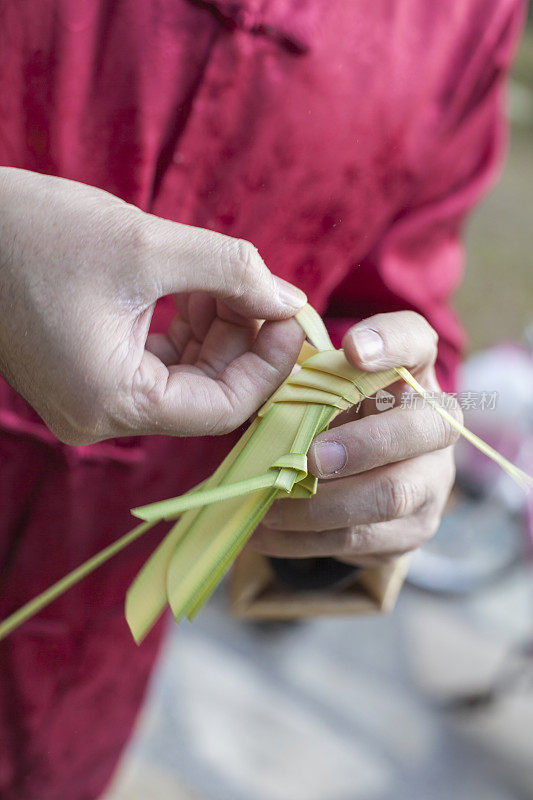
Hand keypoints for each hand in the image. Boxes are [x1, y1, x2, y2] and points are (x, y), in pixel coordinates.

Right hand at [0, 168, 304, 443]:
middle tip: (268, 289)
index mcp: (112, 403)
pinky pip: (157, 363)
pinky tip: (202, 288)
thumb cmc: (35, 232)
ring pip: (185, 376)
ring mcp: (92, 397)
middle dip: (244, 340)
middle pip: (206, 394)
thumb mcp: (148, 246)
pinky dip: (188, 328)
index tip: (292, 317)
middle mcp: (100, 416)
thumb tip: (289, 299)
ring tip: (230, 278)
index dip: (268, 364)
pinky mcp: (88, 372)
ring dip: (218, 330)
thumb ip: (231, 271)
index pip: (222, 409)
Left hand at [252, 312, 460, 566]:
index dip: (392, 342)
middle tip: (311, 457)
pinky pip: (361, 540)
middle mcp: (436, 424)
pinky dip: (303, 539)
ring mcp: (431, 481)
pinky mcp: (412, 530)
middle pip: (427, 428)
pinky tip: (263, 533)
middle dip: (365, 444)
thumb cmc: (330, 419)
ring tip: (270, 505)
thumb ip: (302, 381)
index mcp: (410, 372)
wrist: (357, 480)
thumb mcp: (318, 392)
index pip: (417, 341)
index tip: (352, 348)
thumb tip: (262, 375)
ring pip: (392, 494)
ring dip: (322, 503)